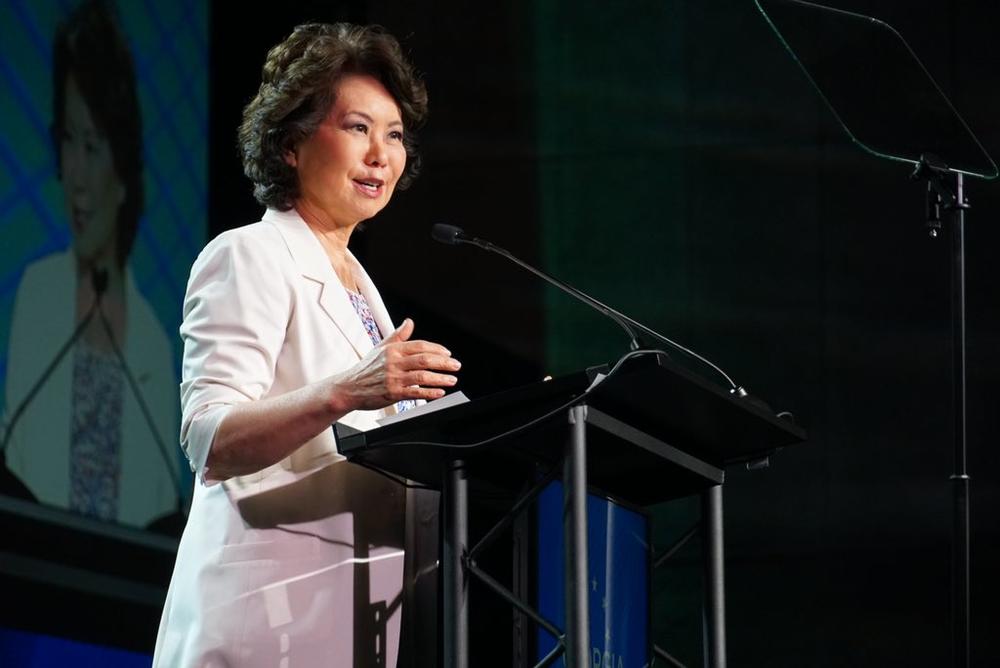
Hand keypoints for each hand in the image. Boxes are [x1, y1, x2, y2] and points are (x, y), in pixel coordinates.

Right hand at [329, 318, 459, 412]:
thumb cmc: (365, 369)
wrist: (348, 388)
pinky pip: (415, 392)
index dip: (437, 349)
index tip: (448, 353)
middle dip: (444, 363)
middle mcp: (393, 362)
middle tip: (456, 365)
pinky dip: (429, 392)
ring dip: (440, 378)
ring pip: (422, 376)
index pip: (420, 346)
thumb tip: (409, 322)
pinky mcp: (393, 393)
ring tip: (452, 380)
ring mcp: (393, 378)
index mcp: (392, 349)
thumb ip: (398, 335)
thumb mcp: (381, 347)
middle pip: (424, 360)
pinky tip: (439, 392)